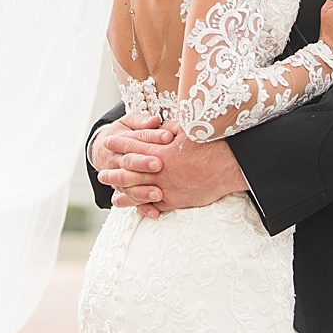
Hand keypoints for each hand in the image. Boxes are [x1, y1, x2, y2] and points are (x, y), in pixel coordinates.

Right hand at [91, 111, 175, 216]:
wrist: (104, 151)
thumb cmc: (125, 134)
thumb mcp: (129, 122)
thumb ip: (141, 122)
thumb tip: (154, 120)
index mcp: (118, 140)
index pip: (134, 139)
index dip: (151, 137)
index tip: (168, 137)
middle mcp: (116, 160)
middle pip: (129, 162)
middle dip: (142, 163)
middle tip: (158, 165)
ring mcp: (119, 178)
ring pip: (128, 185)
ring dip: (142, 190)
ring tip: (158, 193)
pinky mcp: (124, 192)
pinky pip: (132, 202)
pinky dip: (143, 208)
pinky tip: (155, 212)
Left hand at [99, 125, 248, 215]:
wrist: (231, 167)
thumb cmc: (211, 145)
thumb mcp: (188, 130)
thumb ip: (169, 129)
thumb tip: (158, 126)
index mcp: (161, 151)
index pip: (134, 146)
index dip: (120, 144)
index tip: (108, 142)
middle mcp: (160, 171)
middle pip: (130, 171)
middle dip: (115, 172)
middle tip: (102, 174)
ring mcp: (167, 188)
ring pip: (139, 190)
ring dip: (123, 191)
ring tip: (111, 193)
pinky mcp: (176, 201)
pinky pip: (155, 204)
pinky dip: (142, 205)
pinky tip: (134, 207)